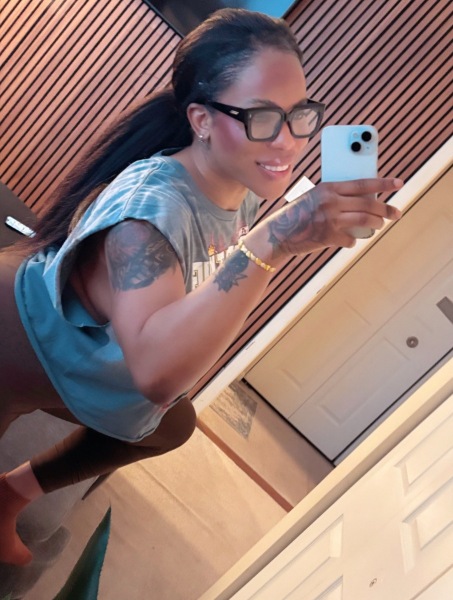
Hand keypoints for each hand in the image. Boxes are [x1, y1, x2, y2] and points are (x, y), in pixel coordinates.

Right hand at [266, 178, 402, 255]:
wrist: (277, 234)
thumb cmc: (296, 215)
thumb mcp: (313, 197)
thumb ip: (334, 196)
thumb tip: (360, 200)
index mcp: (328, 187)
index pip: (363, 183)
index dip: (383, 183)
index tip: (398, 183)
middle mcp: (331, 202)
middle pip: (368, 204)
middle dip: (386, 210)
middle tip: (396, 213)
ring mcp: (330, 220)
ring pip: (365, 221)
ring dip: (376, 224)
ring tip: (379, 225)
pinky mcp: (328, 237)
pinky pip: (351, 239)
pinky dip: (352, 240)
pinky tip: (348, 240)